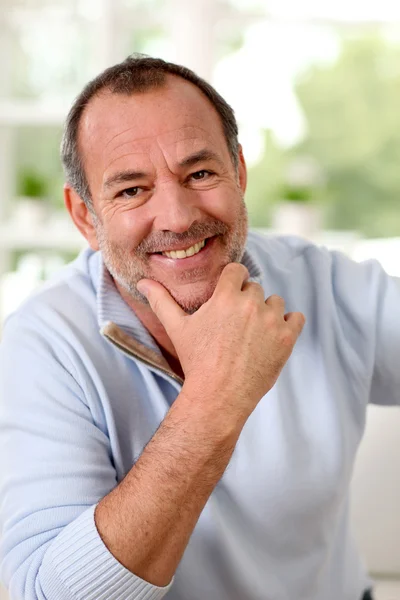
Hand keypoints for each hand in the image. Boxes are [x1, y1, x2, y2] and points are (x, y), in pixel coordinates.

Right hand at [137, 264, 304, 422]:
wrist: (219, 396)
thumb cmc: (196, 361)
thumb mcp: (177, 328)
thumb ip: (161, 301)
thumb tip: (143, 282)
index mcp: (226, 296)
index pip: (237, 271)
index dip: (232, 284)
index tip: (227, 299)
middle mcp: (251, 303)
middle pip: (255, 287)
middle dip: (246, 301)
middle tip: (235, 325)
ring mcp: (272, 320)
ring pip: (275, 301)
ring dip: (267, 312)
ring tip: (253, 333)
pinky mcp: (287, 338)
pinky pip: (296, 318)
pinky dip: (288, 324)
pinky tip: (273, 336)